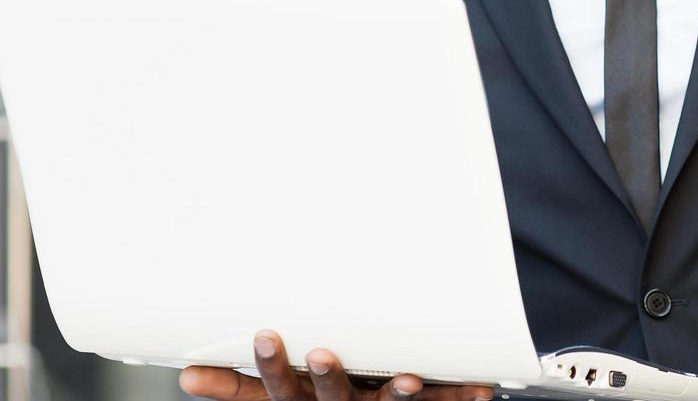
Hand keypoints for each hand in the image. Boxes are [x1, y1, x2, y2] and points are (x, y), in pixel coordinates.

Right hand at [179, 330, 495, 400]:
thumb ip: (232, 387)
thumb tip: (185, 375)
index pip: (277, 389)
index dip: (272, 366)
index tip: (266, 334)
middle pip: (328, 397)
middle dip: (326, 377)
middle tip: (322, 353)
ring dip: (395, 394)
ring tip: (405, 379)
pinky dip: (459, 396)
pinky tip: (481, 389)